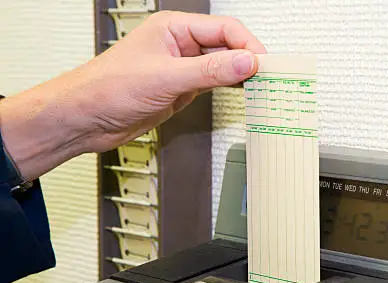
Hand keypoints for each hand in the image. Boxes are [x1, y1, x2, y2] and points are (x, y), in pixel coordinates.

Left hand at [0, 11, 265, 180]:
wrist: (86, 118)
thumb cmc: (108, 87)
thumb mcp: (166, 77)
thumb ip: (210, 70)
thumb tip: (247, 62)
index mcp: (174, 28)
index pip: (223, 29)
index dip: (248, 45)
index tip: (265, 64)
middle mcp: (180, 45)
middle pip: (227, 45)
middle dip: (249, 59)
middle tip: (271, 77)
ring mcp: (182, 68)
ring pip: (222, 65)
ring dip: (241, 75)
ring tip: (263, 86)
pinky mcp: (181, 89)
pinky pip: (213, 83)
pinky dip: (229, 88)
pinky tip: (242, 93)